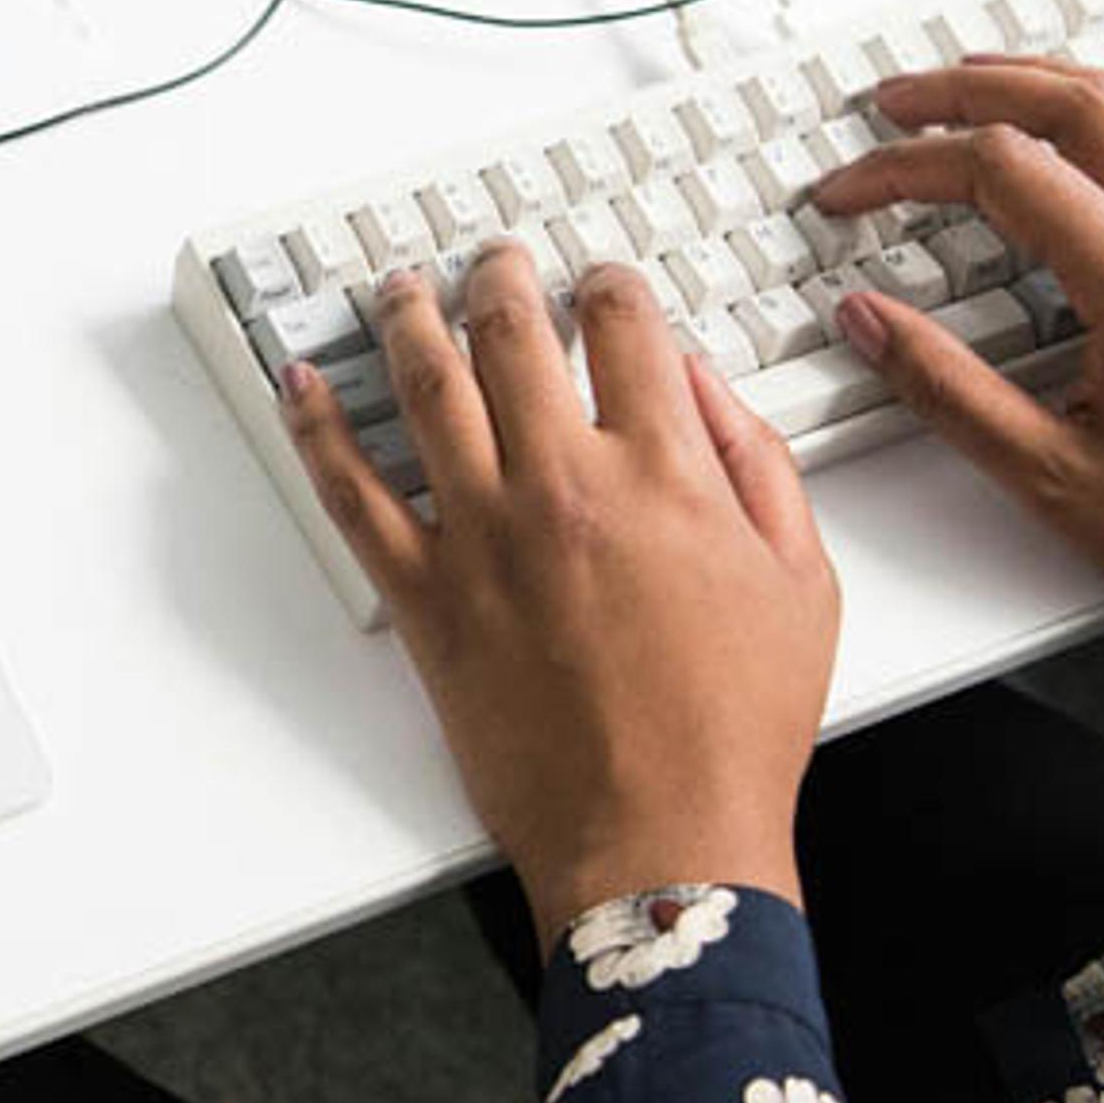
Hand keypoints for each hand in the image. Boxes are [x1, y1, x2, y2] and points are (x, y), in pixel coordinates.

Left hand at [283, 243, 839, 935]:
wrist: (661, 842)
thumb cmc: (734, 730)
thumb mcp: (801, 581)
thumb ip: (757, 464)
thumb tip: (703, 385)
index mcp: (663, 471)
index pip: (623, 326)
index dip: (606, 284)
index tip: (597, 280)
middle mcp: (564, 484)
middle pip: (511, 333)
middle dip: (500, 276)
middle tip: (493, 259)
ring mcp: (484, 536)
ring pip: (424, 387)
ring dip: (407, 318)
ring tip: (401, 286)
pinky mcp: (425, 598)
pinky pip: (352, 494)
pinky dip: (317, 429)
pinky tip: (302, 386)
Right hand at [809, 57, 1103, 732]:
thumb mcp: (1051, 477)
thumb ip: (946, 390)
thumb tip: (867, 321)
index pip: (1001, 171)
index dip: (906, 168)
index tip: (850, 194)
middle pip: (1075, 105)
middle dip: (971, 88)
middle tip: (898, 100)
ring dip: (1060, 75)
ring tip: (991, 73)